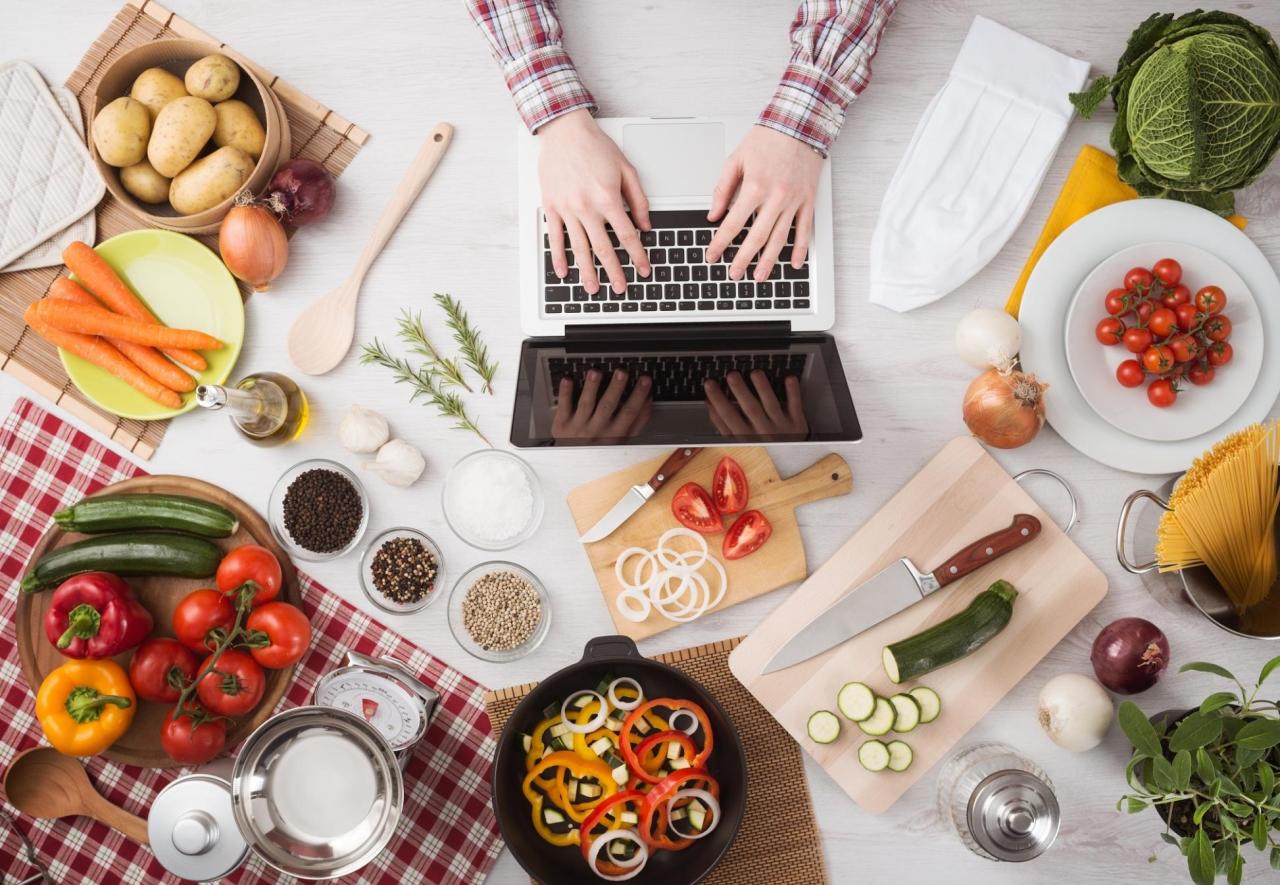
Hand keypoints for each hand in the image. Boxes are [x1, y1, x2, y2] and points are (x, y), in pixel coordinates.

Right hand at [539, 109, 650, 294]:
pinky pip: (555, 237)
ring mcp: (567, 209)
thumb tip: (646, 224)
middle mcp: (587, 207)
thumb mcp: (626, 169)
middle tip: (621, 289)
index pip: (627, 235)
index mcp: (608, 198)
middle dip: (614, 272)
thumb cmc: (595, 146)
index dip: (637, 255)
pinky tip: (564, 272)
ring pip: (579, 248)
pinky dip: (559, 257)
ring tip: (593, 289)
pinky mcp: (551, 207)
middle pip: (603, 248)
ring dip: (587, 271)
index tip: (643, 269)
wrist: (564, 131)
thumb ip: (637, 199)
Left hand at [553, 368, 652, 442]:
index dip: (638, 396)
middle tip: (622, 372)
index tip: (645, 380)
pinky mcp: (562, 423)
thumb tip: (649, 401)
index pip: (629, 412)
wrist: (573, 462)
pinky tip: (568, 379)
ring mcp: (578, 426)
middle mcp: (597, 430)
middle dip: (615, 388)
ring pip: (586, 404)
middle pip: (608, 406)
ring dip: (591, 387)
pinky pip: (563, 406)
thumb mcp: (622, 440)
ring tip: (596, 372)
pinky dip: (565, 393)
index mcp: (614, 434)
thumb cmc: (600, 448)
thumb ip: (637, 422)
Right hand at [704, 371, 807, 439]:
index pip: (728, 417)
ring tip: (755, 374)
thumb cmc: (761, 448)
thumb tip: (709, 404)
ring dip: (763, 389)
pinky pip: (795, 406)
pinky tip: (789, 379)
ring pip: (771, 406)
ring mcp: (781, 427)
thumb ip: (723, 425)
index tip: (710, 384)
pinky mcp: (797, 423)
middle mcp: (763, 432)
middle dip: (740, 392)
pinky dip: (793, 392)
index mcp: (747, 438)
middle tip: (732, 375)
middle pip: (751, 410)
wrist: (789, 462)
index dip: (718, 400)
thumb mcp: (739, 442)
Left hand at [705, 126, 822, 281]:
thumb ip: (722, 188)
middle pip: (756, 237)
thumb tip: (713, 214)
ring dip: (769, 261)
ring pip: (780, 238)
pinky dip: (800, 249)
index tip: (713, 256)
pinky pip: (805, 229)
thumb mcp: (736, 159)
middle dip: (742, 259)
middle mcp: (775, 197)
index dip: (721, 242)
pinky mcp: (808, 200)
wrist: (799, 123)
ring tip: (759, 277)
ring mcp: (794, 201)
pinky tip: (794, 264)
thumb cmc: (767, 138)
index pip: (733, 223)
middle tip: (733, 274)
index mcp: (754, 187)